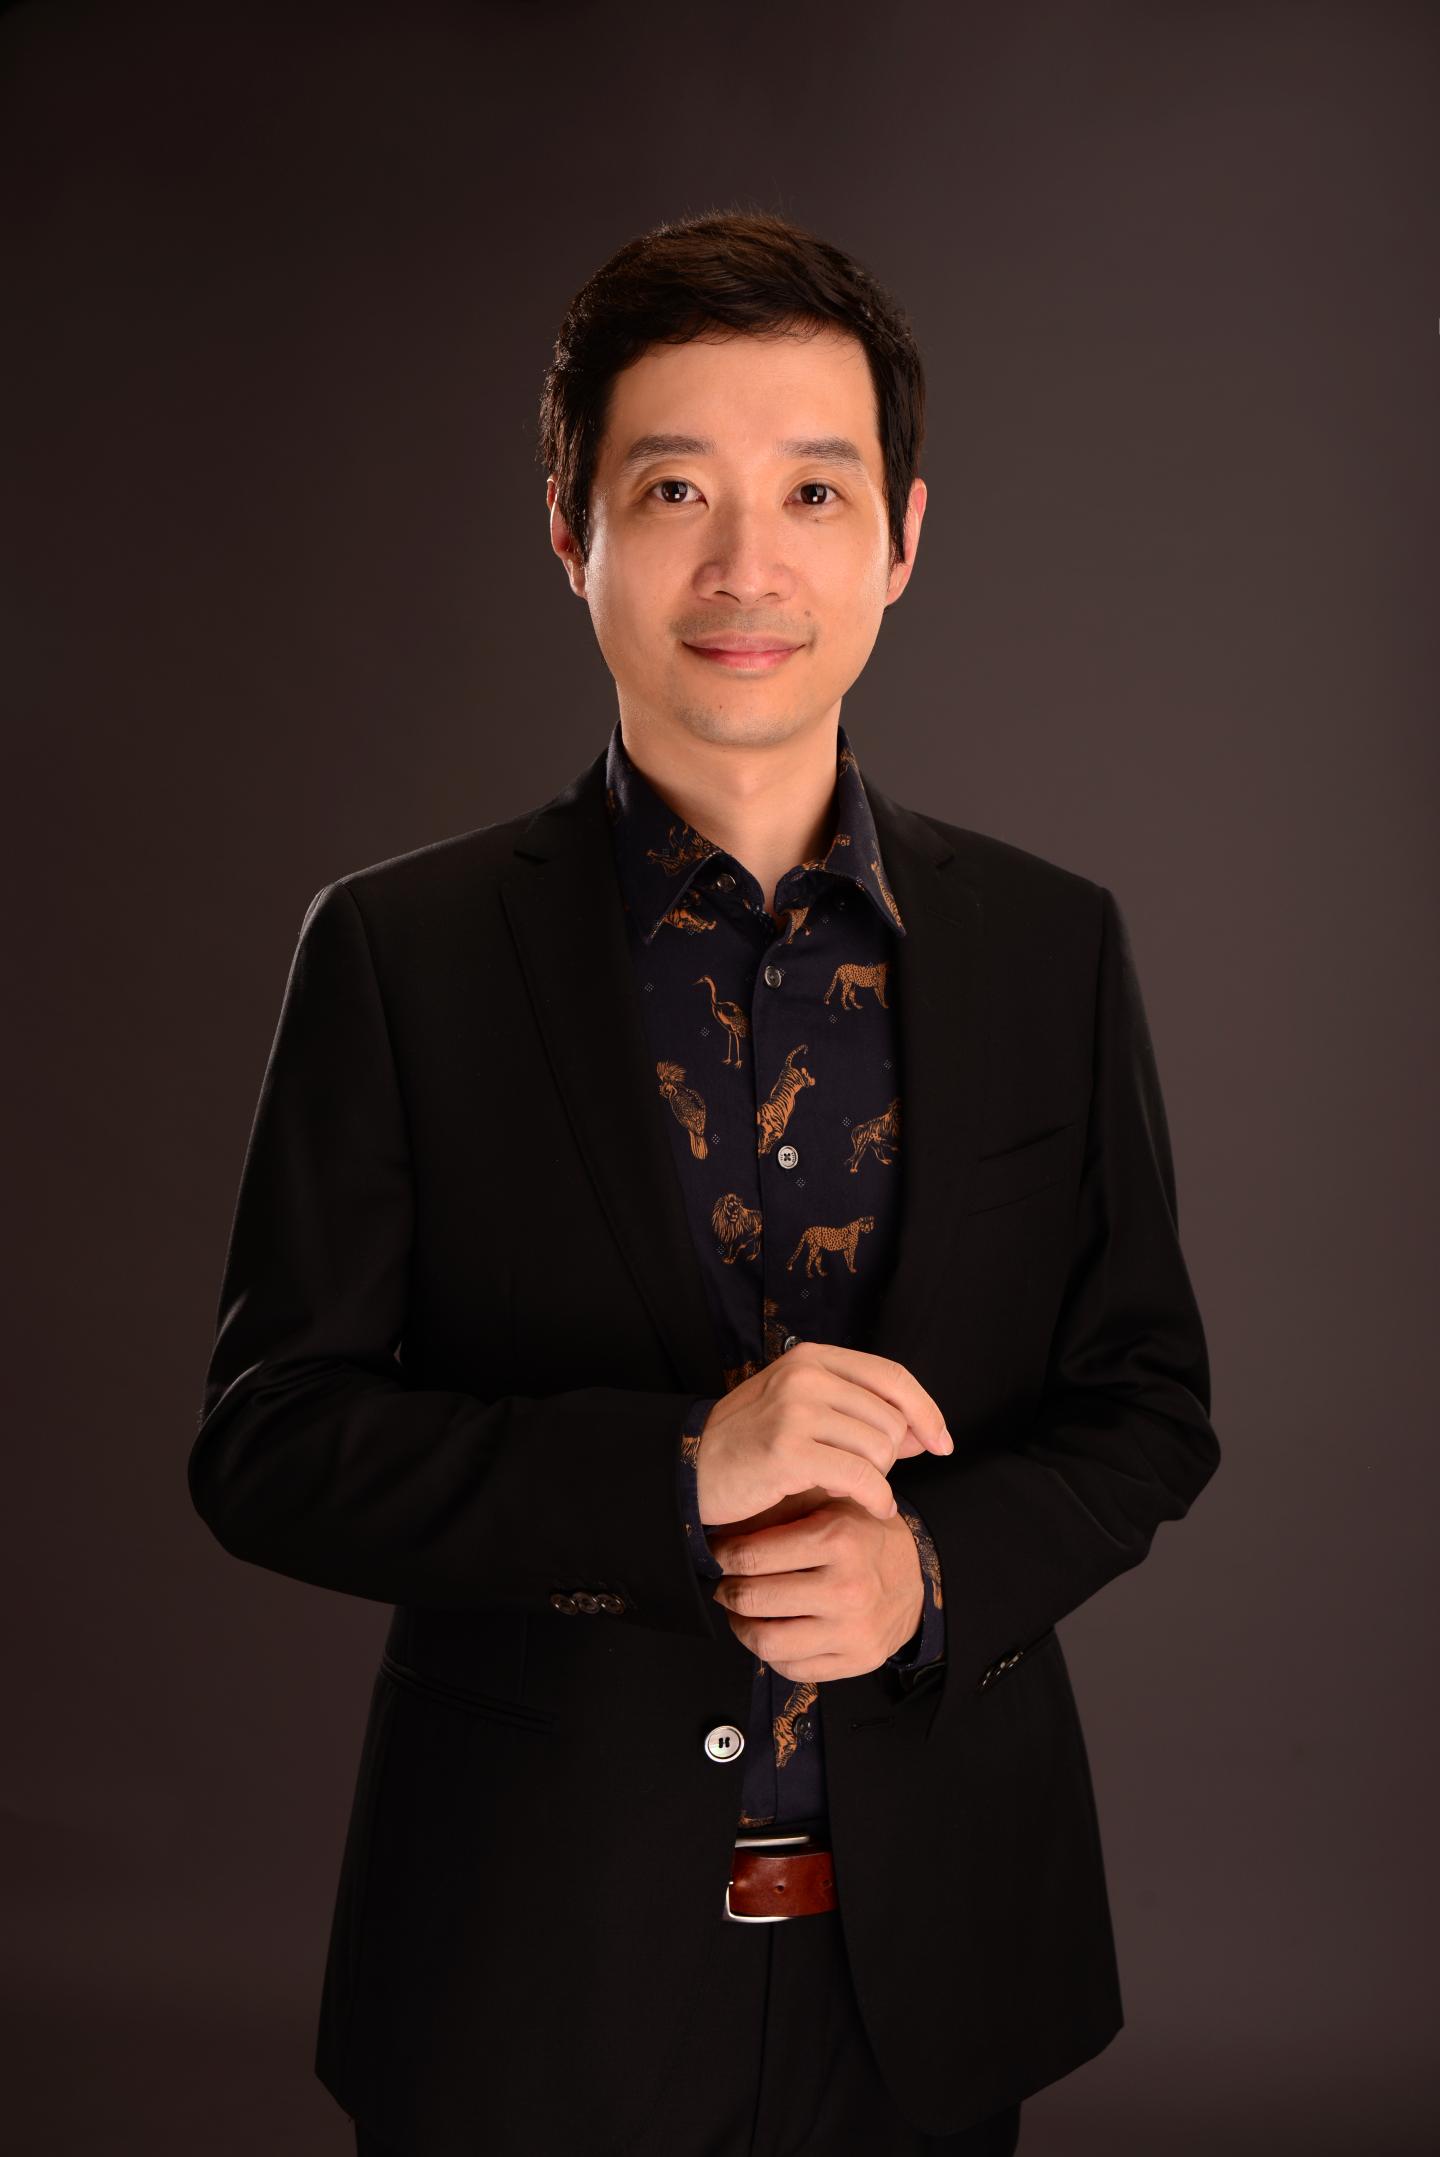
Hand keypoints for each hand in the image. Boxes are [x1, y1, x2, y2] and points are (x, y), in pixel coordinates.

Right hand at [694, 1342, 952, 1532]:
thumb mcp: (807, 1417)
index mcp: (811, 1358)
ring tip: (851, 1489)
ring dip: (879, 1478)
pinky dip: (877, 1498)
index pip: (892, 1376)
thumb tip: (926, 1435)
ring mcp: (794, 1409)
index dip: (926, 1410)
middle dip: (892, 1455)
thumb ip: (863, 1419)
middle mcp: (804, 1374)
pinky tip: (872, 1508)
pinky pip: (862, 1476)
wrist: (691, 1470)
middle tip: (867, 1477)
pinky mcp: (788, 1450)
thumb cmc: (752, 1447)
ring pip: (880, 1446)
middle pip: (890, 1416)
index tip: (943, 1442)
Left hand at [707, 1496, 925, 1682]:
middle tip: (724, 1583)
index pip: (751, 1556)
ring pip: (766, 1642)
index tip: (716, 1554)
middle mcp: (847, 1587)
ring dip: (741, 1627)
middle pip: (752, 1599)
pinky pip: (792, 1669)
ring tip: (741, 1611)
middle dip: (726, 1591)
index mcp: (838, 1539)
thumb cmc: (863, 1536)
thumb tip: (723, 1523)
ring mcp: (853, 1629)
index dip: (721, 1556)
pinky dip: (771, 1654)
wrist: (918, 1575)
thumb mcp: (831, 1504)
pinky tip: (772, 1631)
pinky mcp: (857, 1661)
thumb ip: (784, 1510)